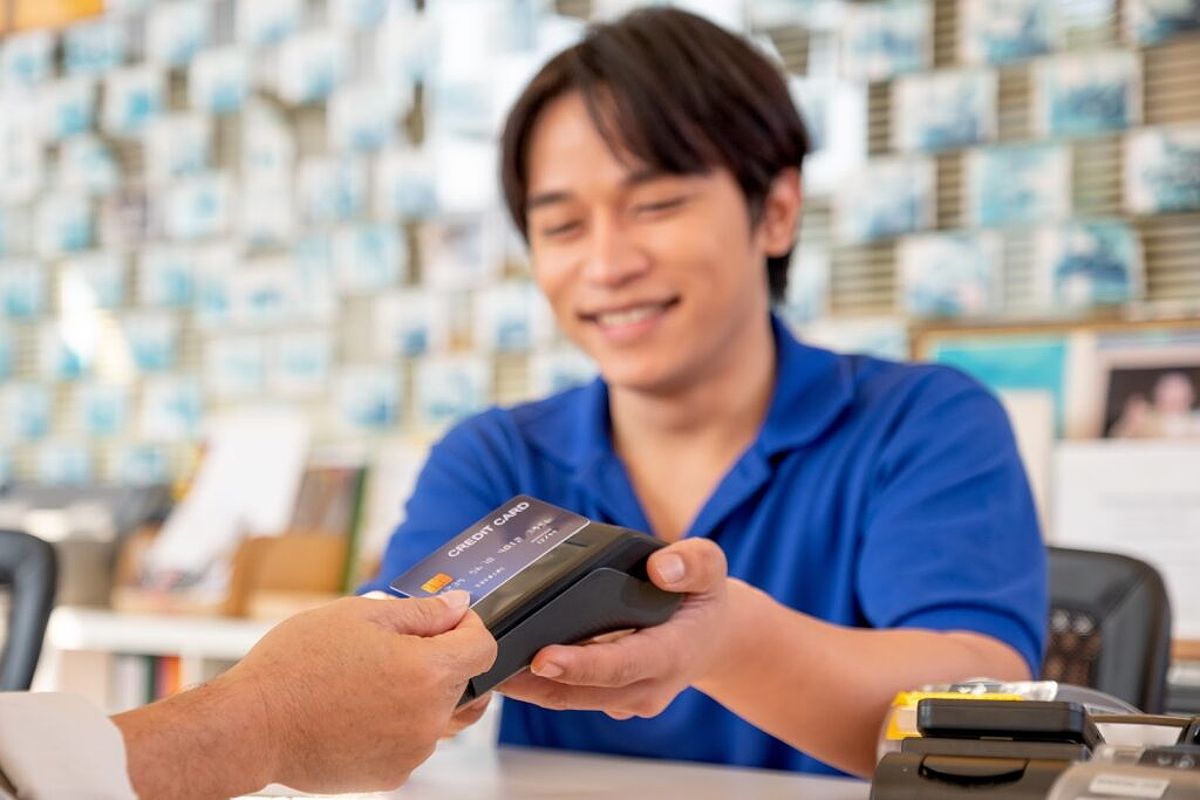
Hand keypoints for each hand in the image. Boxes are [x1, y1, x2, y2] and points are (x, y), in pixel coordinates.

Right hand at [232, 592, 496, 793]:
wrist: (250, 726)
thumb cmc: (296, 667)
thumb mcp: (361, 615)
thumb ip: (421, 612)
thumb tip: (459, 606)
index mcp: (428, 672)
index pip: (484, 648)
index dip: (469, 628)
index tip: (448, 623)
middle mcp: (428, 718)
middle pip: (467, 685)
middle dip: (447, 663)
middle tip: (405, 649)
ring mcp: (412, 751)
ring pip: (440, 717)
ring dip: (421, 696)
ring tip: (372, 679)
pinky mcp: (391, 775)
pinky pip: (412, 743)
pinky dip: (398, 725)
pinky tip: (360, 709)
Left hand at [499, 538, 730, 719]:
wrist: (714, 637)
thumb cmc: (703, 599)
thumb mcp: (711, 568)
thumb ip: (692, 563)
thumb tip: (662, 568)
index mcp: (671, 654)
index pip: (622, 665)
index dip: (582, 664)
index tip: (544, 657)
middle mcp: (646, 686)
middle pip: (583, 691)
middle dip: (535, 680)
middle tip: (490, 659)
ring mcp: (625, 698)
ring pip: (568, 699)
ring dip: (526, 686)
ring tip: (484, 662)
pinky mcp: (607, 698)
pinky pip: (567, 694)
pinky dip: (535, 682)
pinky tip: (503, 661)